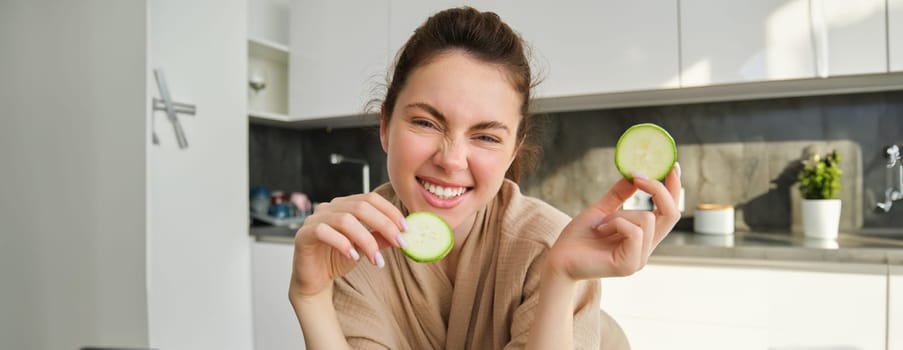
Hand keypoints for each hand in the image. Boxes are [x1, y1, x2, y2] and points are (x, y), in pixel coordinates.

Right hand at [289, 192, 406, 297]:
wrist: (314, 282)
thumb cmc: (338, 260)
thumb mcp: (365, 248)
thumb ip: (380, 238)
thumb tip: (404, 233)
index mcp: (344, 205)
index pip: (370, 199)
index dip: (390, 211)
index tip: (406, 229)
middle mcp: (329, 208)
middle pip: (361, 207)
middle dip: (384, 225)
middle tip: (400, 243)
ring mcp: (314, 219)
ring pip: (345, 220)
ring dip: (366, 240)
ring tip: (376, 259)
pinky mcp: (304, 234)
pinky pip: (324, 232)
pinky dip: (342, 243)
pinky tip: (353, 257)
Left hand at [548, 165, 681, 280]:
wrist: (559, 259)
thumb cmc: (578, 238)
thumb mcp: (601, 210)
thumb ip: (619, 195)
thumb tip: (635, 175)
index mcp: (643, 237)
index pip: (670, 212)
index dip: (675, 189)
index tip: (673, 166)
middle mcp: (646, 249)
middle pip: (672, 214)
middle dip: (658, 189)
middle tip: (638, 176)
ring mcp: (639, 259)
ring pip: (647, 219)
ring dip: (620, 214)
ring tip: (601, 225)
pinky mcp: (629, 265)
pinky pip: (634, 231)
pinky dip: (615, 223)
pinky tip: (600, 231)